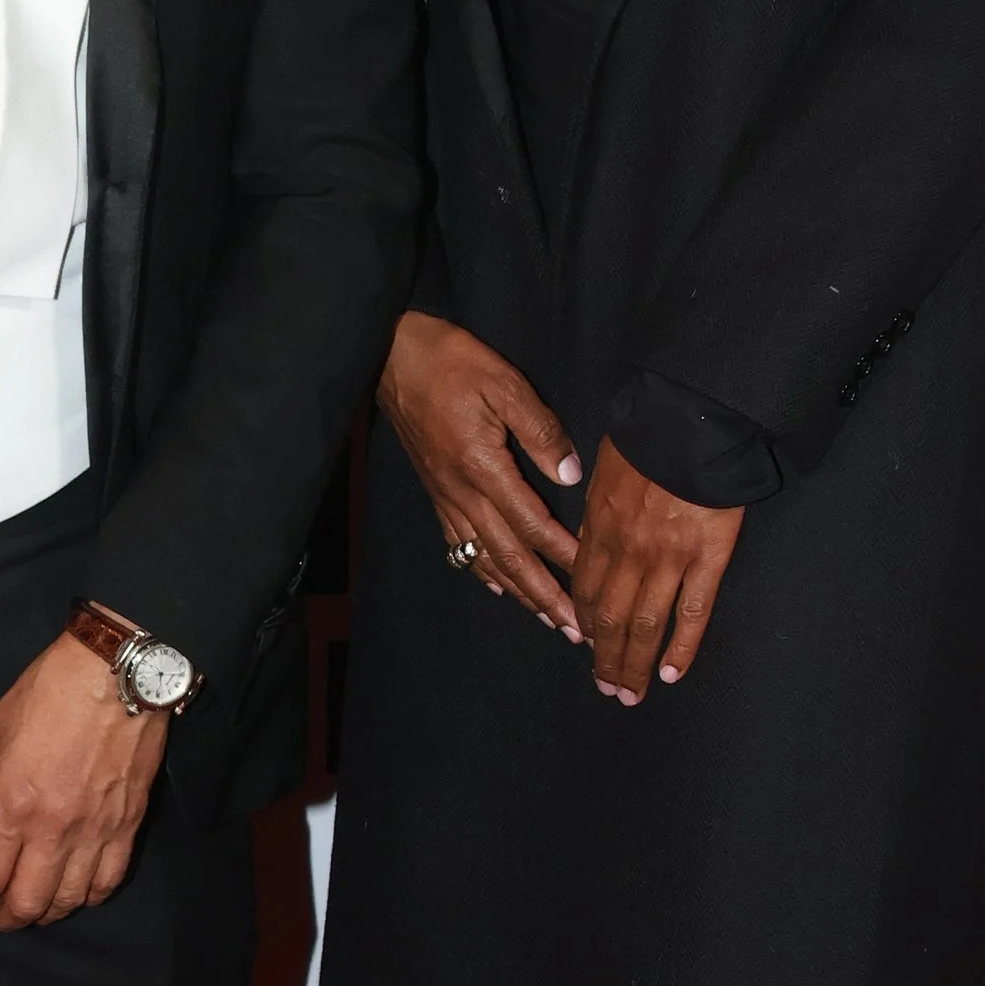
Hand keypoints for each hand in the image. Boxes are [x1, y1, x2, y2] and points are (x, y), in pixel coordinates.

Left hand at [0, 633, 168, 931]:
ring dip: (46, 915)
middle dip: (5, 919)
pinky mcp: (128, 825)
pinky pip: (108, 880)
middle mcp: (53, 830)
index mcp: (13, 806)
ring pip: (69, 900)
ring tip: (33, 911)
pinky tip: (78, 896)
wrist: (119, 673)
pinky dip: (89, 898)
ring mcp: (95, 831)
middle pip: (27, 901)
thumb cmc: (49, 693)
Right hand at [377, 312, 583, 636]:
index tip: (593, 579)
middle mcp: (462, 493)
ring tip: (547, 620)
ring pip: (486, 558)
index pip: (532, 524)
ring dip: (520, 592)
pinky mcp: (435, 492)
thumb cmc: (450, 362)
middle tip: (575, 629)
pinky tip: (498, 587)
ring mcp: (446, 496)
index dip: (564, 555)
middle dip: (545, 595)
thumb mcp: (503, 384)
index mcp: (483, 467)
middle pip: (509, 557)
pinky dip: (483, 571)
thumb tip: (568, 475)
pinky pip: (461, 544)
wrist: (390, 356)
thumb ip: (539, 430)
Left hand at [570, 439, 743, 703]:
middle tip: (606, 688)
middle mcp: (628, 552)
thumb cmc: (650, 434)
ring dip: (634, 665)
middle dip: (604, 658)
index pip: (584, 588)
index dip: (582, 622)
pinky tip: (672, 674)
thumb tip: (592, 532)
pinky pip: (691, 614)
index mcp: (601, 527)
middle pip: (609, 618)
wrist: (693, 419)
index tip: (584, 645)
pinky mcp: (708, 559)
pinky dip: (680, 649)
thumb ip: (598, 506)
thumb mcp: (606, 466)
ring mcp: (668, 559)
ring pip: (645, 626)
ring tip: (631, 695)